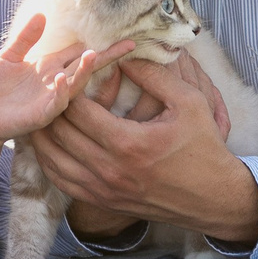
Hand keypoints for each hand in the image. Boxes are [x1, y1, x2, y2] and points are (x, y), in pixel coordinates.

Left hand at [0, 13, 133, 146]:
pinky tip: (63, 77)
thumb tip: (42, 13)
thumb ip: (26, 37)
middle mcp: (56, 82)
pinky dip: (61, 91)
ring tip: (95, 55)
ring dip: (85, 71)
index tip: (123, 37)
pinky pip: (56, 103)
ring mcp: (51, 98)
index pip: (79, 52)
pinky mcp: (41, 114)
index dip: (98, 44)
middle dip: (106, 56)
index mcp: (50, 66)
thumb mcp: (10, 55)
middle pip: (86, 66)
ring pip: (75, 84)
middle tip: (128, 45)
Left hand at [29, 58, 257, 244]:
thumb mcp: (189, 102)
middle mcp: (110, 169)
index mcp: (128, 143)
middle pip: (60, 133)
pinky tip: (50, 144)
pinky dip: (50, 161)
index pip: (78, 110)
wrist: (214, 198)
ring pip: (53, 160)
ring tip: (43, 111)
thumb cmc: (204, 147)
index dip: (68, 88)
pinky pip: (63, 182)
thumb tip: (123, 56)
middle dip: (52, 107)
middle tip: (51, 87)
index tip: (69, 72)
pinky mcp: (104, 203)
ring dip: (45, 134)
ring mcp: (104, 190)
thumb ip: (155, 75)